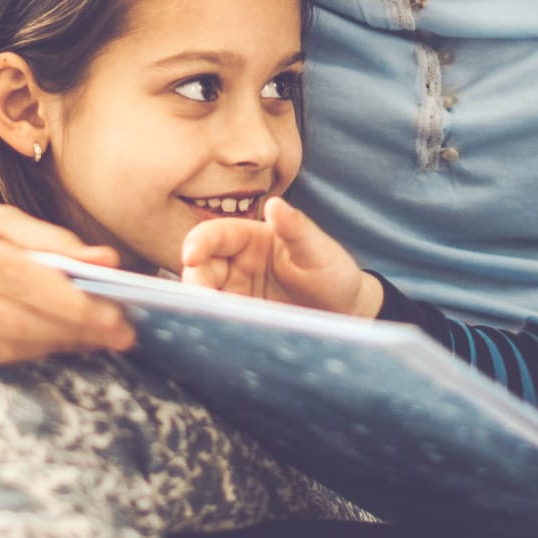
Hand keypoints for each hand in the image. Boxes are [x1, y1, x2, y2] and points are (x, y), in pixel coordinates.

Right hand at [0, 201, 135, 369]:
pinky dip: (23, 354)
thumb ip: (46, 238)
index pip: (21, 278)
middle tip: (122, 334)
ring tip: (95, 339)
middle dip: (75, 331)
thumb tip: (107, 261)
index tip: (119, 315)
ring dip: (56, 346)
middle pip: (15, 321)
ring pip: (2, 348)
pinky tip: (52, 345)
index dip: (73, 302)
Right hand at [180, 197, 382, 318]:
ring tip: (214, 321)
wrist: (346, 313)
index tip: (190, 257)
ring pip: (204, 296)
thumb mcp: (320, 251)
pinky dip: (213, 324)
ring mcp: (236, 292)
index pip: (214, 235)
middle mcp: (237, 263)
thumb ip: (297, 228)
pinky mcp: (240, 317)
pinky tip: (221, 333)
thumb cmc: (334, 274)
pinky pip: (218, 319)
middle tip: (204, 302)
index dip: (197, 243)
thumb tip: (275, 203)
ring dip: (202, 307)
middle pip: (200, 267)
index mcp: (251, 238)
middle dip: (194, 282)